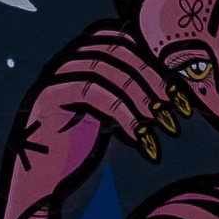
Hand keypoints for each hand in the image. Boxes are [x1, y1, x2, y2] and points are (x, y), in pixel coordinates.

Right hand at [8, 27, 198, 204]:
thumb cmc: (79, 149)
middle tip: (173, 103)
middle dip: (150, 75)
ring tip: (160, 120)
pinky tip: (138, 134)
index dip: (150, 55)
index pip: (119, 37)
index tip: (176, 84)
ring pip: (105, 68)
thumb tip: (172, 88)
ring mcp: (55, 76)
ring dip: (139, 94)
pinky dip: (122, 112)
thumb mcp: (112, 116)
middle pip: (116, 49)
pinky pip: (92, 92)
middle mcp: (67, 61)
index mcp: (82, 59)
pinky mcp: (49, 97)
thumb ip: (130, 96)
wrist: (42, 181)